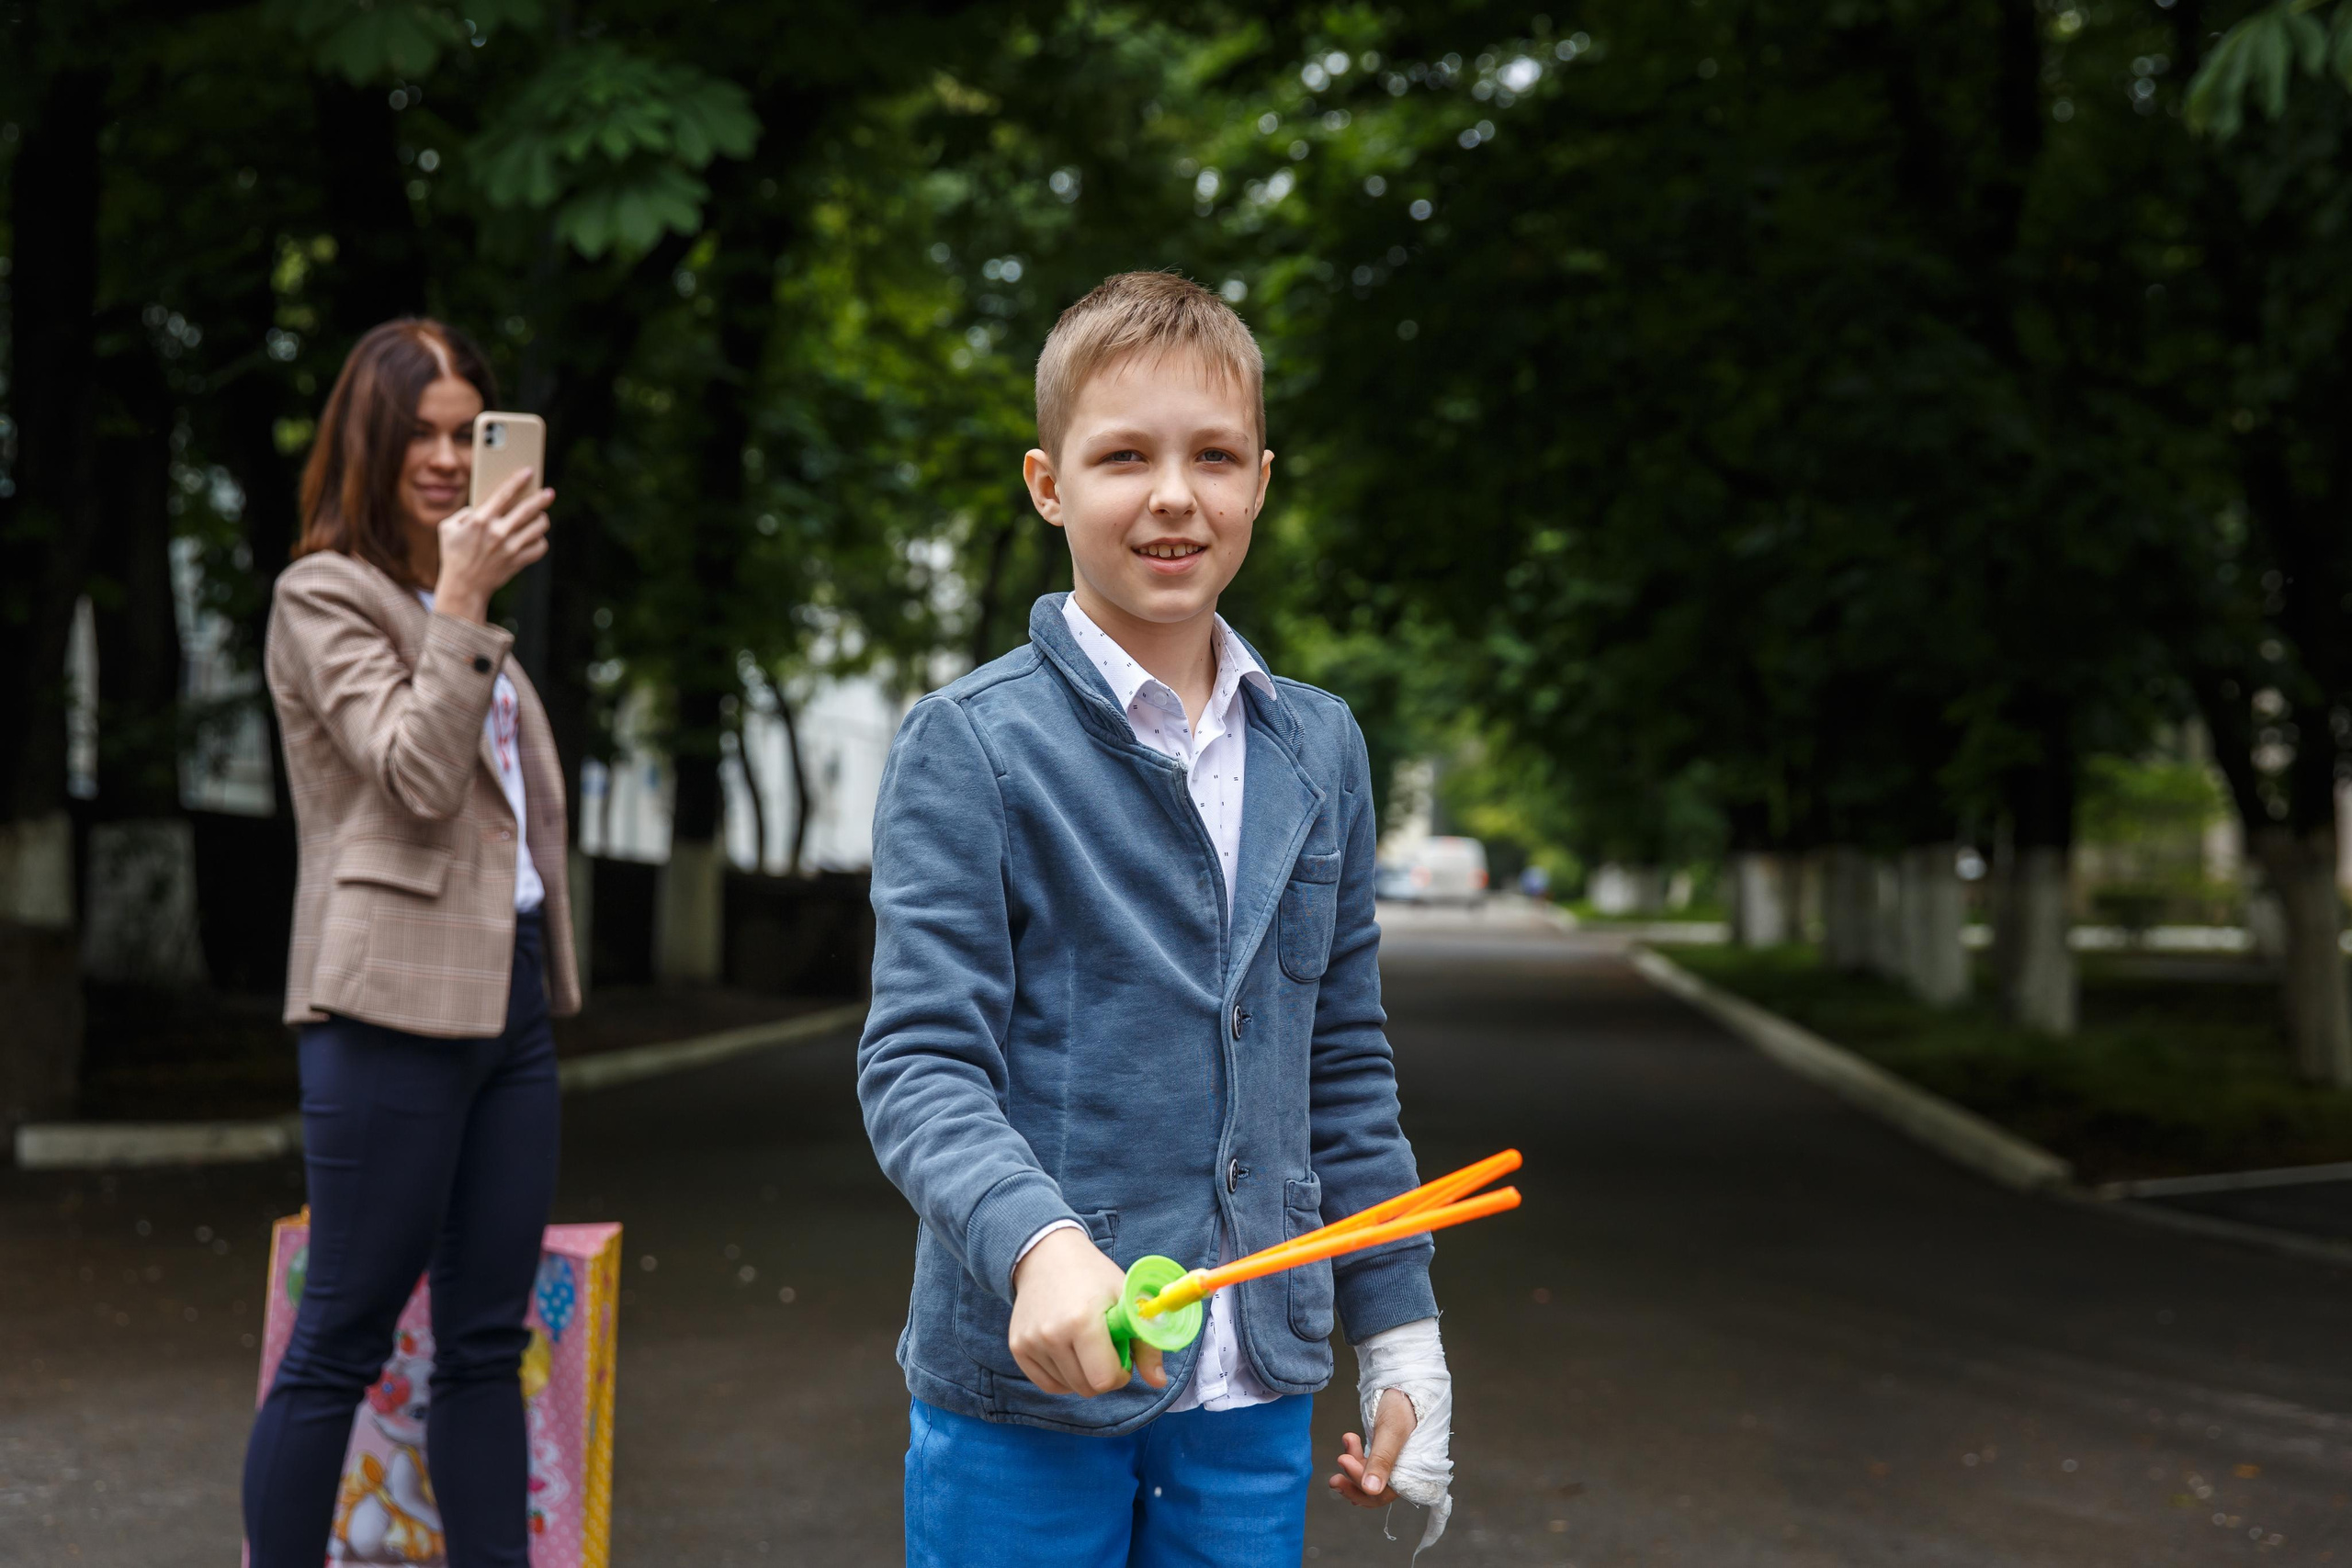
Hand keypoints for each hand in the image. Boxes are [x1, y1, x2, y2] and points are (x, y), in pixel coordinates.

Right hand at [433, 465, 552, 622]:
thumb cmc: (453, 555)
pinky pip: (540, 547)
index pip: (505, 493)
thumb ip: (463, 513)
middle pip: (528, 509)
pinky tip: (535, 538)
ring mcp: (510, 548)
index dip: (519, 480)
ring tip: (540, 516)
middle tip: (549, 492)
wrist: (463, 587)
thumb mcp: (447, 528)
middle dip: (542, 498)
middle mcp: (498, 532)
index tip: (529, 471)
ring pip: (539, 527)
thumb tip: (482, 506)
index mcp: (480, 520)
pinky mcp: (518, 562)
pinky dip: (540, 541)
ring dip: (542, 519)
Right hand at [1007, 1228, 1164, 1395]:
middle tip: (1105, 1349)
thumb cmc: (1093, 1276)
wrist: (1047, 1255)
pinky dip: (1062, 1377)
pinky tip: (1069, 1353)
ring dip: (1082, 1375)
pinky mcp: (1017, 1346)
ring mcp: (1031, 1342)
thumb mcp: (1126, 1300)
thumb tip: (1159, 1382)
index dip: (1120, 1373)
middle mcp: (1051, 1335)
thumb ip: (1146, 1343)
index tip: (1121, 1355)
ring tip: (1085, 1345)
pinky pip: (1046, 1384)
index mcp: (1082, 1321)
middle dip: (1103, 1375)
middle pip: (1086, 1388)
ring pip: (1067, 1388)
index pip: (1104, 1379)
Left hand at [1329, 1387, 1416, 1505]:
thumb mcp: (1391, 1431)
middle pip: (1375, 1491)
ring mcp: (1394, 1462)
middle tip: (1334, 1479)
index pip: (1383, 1493)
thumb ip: (1382, 1461)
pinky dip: (1355, 1456)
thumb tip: (1370, 1490)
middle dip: (1352, 1484)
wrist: (1406, 1381)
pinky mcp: (1385, 1452)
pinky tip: (1349, 1439)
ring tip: (1346, 1443)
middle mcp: (1405, 1472)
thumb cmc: (1404, 1404)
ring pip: (1368, 1478)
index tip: (1344, 1461)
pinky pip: (1368, 1464)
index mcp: (1413, 1473)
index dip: (1361, 1485)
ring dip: (1352, 1467)